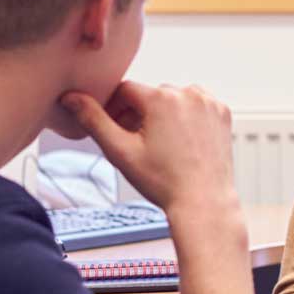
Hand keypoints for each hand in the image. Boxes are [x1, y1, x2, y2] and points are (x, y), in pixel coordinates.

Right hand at [60, 82, 236, 215]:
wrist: (204, 203)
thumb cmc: (164, 182)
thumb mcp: (120, 152)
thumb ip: (93, 120)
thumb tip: (71, 97)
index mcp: (161, 98)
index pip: (125, 91)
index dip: (114, 110)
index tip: (115, 130)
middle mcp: (188, 93)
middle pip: (150, 96)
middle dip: (138, 114)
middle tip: (135, 144)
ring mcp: (208, 102)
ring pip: (173, 99)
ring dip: (163, 114)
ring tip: (160, 145)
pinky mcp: (222, 113)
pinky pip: (196, 106)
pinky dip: (186, 118)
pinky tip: (181, 142)